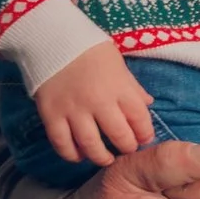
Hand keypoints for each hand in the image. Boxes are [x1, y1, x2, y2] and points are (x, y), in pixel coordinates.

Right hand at [31, 42, 155, 165]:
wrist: (52, 39)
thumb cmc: (90, 50)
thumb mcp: (119, 65)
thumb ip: (132, 87)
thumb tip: (148, 104)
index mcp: (120, 88)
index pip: (140, 119)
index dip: (145, 133)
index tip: (144, 139)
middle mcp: (99, 102)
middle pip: (119, 136)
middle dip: (127, 147)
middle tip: (126, 150)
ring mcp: (74, 110)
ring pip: (90, 145)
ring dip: (101, 157)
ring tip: (106, 159)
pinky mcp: (51, 114)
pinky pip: (61, 142)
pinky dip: (70, 154)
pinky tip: (78, 156)